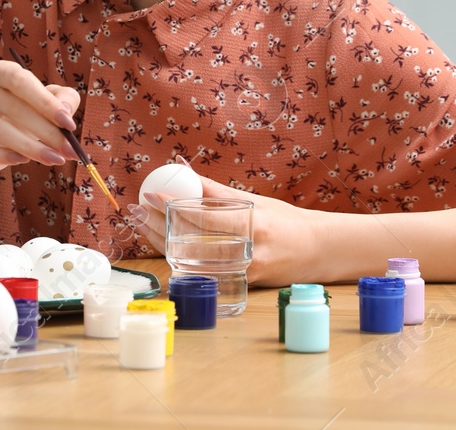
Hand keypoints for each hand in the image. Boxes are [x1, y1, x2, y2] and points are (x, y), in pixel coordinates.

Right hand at [0, 58, 81, 171]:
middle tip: (68, 150)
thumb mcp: (49, 101)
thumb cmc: (27, 111)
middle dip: (45, 131)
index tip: (69, 124)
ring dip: (30, 147)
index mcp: (1, 71)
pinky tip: (22, 160)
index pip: (21, 81)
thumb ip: (64, 100)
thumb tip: (66, 112)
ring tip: (53, 159)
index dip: (46, 102)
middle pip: (13, 107)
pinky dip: (2, 156)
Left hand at [132, 173, 321, 287]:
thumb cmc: (285, 221)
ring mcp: (245, 272)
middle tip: (136, 211)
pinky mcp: (242, 286)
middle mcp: (248, 249)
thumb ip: (216, 190)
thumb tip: (183, 169)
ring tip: (142, 226)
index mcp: (253, 223)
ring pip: (193, 260)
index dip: (173, 206)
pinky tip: (163, 248)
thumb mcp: (253, 201)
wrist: (318, 251)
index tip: (150, 195)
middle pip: (192, 240)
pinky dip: (181, 260)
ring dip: (163, 242)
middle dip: (159, 225)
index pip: (203, 216)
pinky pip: (204, 273)